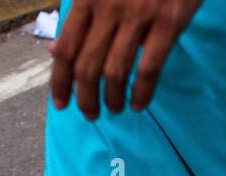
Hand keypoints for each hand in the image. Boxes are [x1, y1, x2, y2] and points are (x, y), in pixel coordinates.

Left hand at [49, 0, 201, 119]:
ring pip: (115, 71)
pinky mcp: (168, 23)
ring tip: (115, 110)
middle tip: (90, 114)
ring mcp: (138, 16)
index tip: (60, 103)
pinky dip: (142, 92)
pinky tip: (139, 104)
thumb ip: (78, 15)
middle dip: (85, 98)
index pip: (66, 48)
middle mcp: (108, 7)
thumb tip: (57, 51)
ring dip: (112, 99)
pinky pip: (149, 67)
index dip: (60, 80)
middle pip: (88, 66)